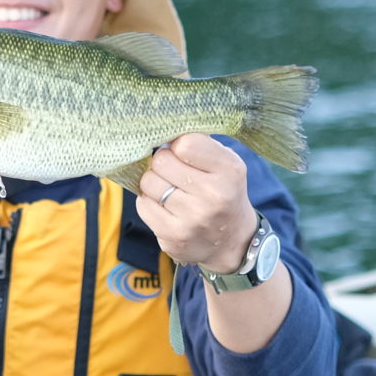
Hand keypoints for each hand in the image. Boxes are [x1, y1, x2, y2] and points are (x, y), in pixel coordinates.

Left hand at [134, 134, 256, 272]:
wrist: (232, 241)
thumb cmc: (223, 192)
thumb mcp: (226, 164)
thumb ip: (199, 145)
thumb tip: (162, 134)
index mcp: (229, 171)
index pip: (185, 143)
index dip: (177, 145)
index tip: (182, 152)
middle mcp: (213, 196)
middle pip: (161, 161)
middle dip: (163, 163)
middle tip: (173, 171)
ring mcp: (192, 219)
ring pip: (148, 182)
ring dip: (154, 182)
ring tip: (169, 189)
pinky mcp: (173, 236)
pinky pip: (143, 205)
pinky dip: (149, 202)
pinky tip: (165, 206)